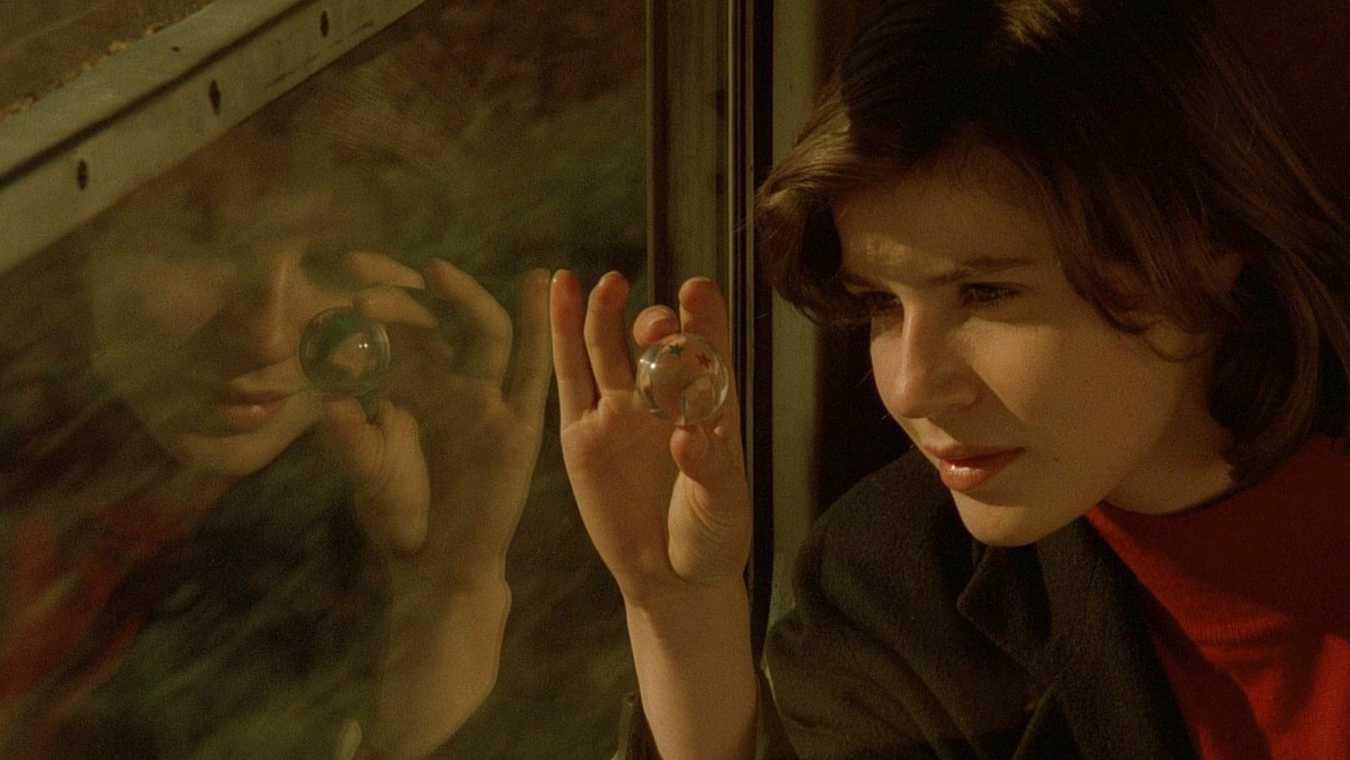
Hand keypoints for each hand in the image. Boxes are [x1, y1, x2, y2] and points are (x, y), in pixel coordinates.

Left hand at [318, 252, 551, 757]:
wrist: (440, 567)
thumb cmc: (401, 523)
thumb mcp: (372, 476)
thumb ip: (354, 441)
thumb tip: (331, 401)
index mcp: (414, 395)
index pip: (398, 338)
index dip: (375, 313)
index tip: (336, 299)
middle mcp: (452, 390)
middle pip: (439, 326)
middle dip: (406, 303)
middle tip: (362, 291)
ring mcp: (489, 402)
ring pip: (486, 333)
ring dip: (465, 298)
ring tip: (434, 272)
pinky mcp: (520, 422)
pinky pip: (532, 367)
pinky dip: (538, 326)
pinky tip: (540, 285)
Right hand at [550, 270, 751, 610]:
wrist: (672, 578)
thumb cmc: (712, 537)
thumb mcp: (723, 506)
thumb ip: (711, 469)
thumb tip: (686, 436)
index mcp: (709, 406)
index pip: (708, 351)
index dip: (704, 319)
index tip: (698, 290)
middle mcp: (663, 399)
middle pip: (656, 347)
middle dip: (657, 327)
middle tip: (657, 324)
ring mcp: (619, 412)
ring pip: (608, 351)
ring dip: (607, 316)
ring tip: (609, 284)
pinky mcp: (582, 432)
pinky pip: (570, 377)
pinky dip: (564, 334)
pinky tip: (562, 292)